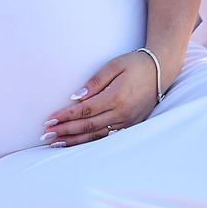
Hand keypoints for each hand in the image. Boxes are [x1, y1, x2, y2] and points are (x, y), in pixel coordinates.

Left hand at [41, 50, 160, 146]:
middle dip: (65, 130)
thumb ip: (95, 82)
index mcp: (116, 96)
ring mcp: (128, 121)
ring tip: (56, 142)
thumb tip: (76, 97)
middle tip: (45, 135)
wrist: (161, 70)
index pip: (85, 110)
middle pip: (88, 126)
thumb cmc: (135, 64)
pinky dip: (90, 141)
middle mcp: (122, 113)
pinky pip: (108, 137)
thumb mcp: (114, 65)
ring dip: (75, 140)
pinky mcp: (131, 125)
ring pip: (97, 135)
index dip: (66, 116)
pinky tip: (77, 143)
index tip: (50, 119)